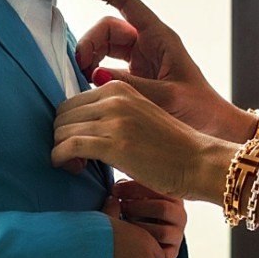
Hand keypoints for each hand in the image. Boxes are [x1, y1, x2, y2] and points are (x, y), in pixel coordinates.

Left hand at [53, 79, 213, 198]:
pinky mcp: (113, 144)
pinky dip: (61, 159)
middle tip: (74, 159)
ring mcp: (114, 120)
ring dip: (60, 151)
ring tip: (75, 166)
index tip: (77, 146)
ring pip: (61, 131)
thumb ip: (113, 115)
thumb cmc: (171, 148)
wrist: (198, 162)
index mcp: (121, 88)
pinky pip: (68, 147)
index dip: (68, 126)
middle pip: (62, 116)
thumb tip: (78, 128)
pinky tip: (72, 168)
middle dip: (61, 138)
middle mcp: (115, 98)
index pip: (72, 103)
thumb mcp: (140, 118)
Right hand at [72, 0, 252, 140]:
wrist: (214, 130)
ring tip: (85, 78)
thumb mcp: (167, 97)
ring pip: (106, 47)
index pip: (127, 2)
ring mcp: (142, 60)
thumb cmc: (200, 110)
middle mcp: (150, 44)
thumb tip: (95, 75)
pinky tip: (91, 86)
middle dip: (91, 42)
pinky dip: (96, 72)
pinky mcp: (137, 78)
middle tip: (82, 67)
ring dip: (91, 58)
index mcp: (161, 38)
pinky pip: (108, 66)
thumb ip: (132, 86)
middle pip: (109, 28)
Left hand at [111, 178, 185, 257]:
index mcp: (174, 197)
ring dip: (139, 227)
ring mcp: (178, 234)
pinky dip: (145, 244)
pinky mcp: (172, 252)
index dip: (135, 188)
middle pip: (162, 208)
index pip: (159, 189)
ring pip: (161, 231)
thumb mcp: (136, 197)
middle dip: (138, 207)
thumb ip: (129, 189)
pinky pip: (161, 251)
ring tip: (125, 222)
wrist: (143, 240)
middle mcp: (180, 215)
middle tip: (121, 206)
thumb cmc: (137, 212)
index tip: (116, 189)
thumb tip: (116, 188)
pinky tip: (132, 238)